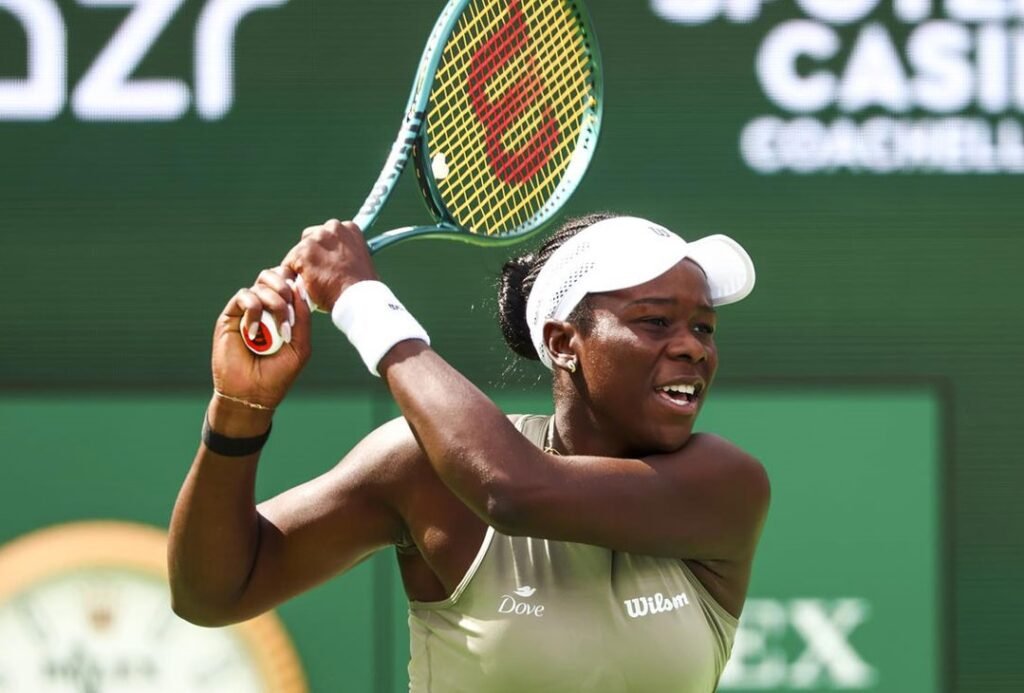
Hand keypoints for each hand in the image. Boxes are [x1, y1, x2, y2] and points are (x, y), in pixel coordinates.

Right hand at [212, 266, 312, 412]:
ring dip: (274, 303)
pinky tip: (254, 333)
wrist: (252, 394)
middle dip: (285, 287)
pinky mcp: (230, 316)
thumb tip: (300, 287)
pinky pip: (244, 297)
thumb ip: (302, 317)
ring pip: (260, 285)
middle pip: (274, 275)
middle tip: (290, 311)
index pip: (289, 283)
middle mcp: (265, 307)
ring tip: (278, 331)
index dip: (296, 285)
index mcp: (284, 312)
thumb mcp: (300, 346)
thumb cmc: (278, 373)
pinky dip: (253, 311)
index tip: (301, 302)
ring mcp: (247, 310)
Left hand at [282, 219, 378, 310]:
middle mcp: (332, 228)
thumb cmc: (361, 287)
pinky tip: (303, 286)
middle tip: (317, 273)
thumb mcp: (361, 262)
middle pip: (310, 238)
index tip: (326, 262)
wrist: (358, 297)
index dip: (325, 250)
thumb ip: (347, 255)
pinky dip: (293, 276)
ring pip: (298, 252)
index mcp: (349, 228)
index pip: (327, 234)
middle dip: (311, 254)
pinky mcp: (302, 253)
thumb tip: (340, 263)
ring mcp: (316, 240)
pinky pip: (288, 264)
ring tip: (311, 284)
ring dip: (302, 266)